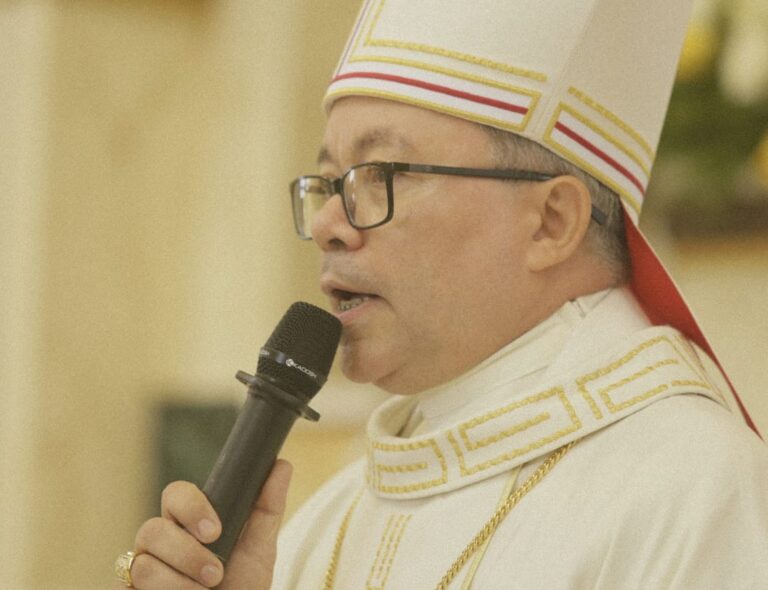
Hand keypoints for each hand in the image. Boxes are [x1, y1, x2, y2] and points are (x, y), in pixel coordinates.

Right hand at [117, 459, 291, 588]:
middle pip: (152, 528)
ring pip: (142, 563)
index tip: (215, 530)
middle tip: (215, 574)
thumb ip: (267, 509)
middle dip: (186, 552)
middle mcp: (160, 543)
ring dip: (179, 582)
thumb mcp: (259, 550)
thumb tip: (282, 464)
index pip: (175, 494)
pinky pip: (128, 584)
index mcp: (187, 522)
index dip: (190, 506)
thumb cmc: (242, 587)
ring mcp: (141, 569)